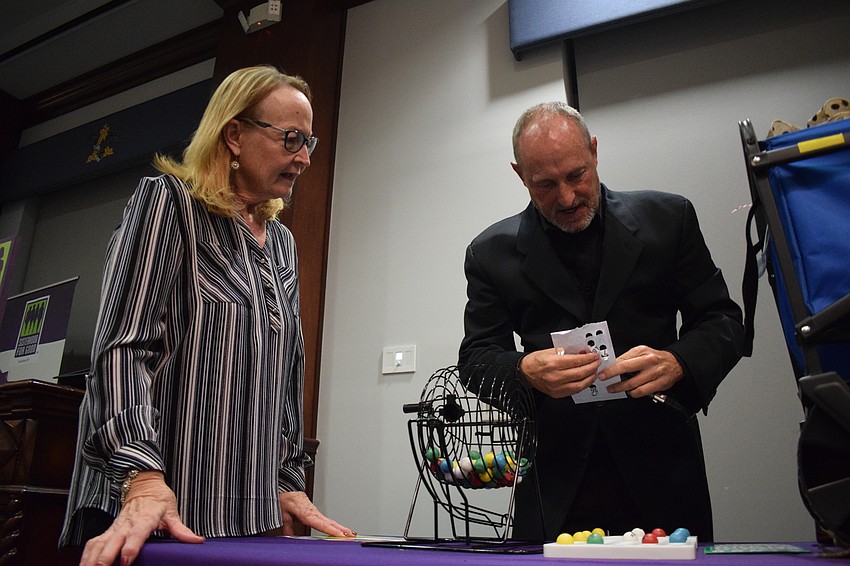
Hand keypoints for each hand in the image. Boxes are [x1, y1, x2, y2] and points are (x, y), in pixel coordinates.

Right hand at [80, 471, 203, 565]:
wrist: (143, 484)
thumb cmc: (159, 499)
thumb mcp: (172, 512)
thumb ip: (181, 529)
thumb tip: (197, 540)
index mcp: (144, 519)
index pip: (136, 535)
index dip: (130, 548)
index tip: (125, 561)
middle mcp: (126, 524)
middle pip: (112, 541)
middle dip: (105, 557)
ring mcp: (115, 527)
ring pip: (99, 543)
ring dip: (91, 558)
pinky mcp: (108, 530)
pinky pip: (93, 543)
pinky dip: (86, 555)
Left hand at [279, 491, 355, 536]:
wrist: (287, 487)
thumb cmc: (286, 497)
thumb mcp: (283, 513)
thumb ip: (287, 526)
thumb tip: (288, 536)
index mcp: (306, 513)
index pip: (321, 523)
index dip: (331, 530)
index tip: (340, 534)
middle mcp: (313, 512)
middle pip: (330, 522)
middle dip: (341, 529)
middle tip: (351, 535)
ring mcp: (316, 512)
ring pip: (330, 521)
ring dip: (341, 527)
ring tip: (351, 534)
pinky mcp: (315, 512)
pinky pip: (326, 519)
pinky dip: (335, 525)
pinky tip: (340, 529)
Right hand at [519, 348, 601, 397]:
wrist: (524, 373)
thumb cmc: (535, 362)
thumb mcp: (549, 351)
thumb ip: (566, 351)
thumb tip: (580, 352)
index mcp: (553, 363)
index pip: (576, 361)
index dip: (588, 358)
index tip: (594, 356)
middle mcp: (555, 376)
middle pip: (580, 373)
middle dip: (592, 367)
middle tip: (597, 362)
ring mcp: (557, 387)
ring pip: (580, 384)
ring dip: (590, 377)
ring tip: (594, 371)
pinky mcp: (558, 394)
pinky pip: (575, 391)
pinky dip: (583, 385)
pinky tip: (586, 380)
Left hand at [598, 345, 683, 397]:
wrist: (675, 364)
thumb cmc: (656, 358)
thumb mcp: (642, 352)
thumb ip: (628, 357)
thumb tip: (612, 365)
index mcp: (642, 351)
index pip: (622, 359)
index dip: (610, 367)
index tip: (602, 371)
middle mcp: (648, 361)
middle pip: (626, 368)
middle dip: (611, 375)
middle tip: (603, 379)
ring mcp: (654, 373)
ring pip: (633, 383)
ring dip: (620, 387)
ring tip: (613, 388)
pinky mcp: (660, 383)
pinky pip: (642, 391)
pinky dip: (633, 393)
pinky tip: (629, 392)